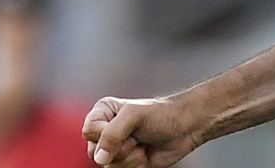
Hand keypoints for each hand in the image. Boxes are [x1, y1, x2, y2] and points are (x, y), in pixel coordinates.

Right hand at [82, 96, 202, 167]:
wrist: (185, 128)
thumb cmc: (162, 114)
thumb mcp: (134, 115)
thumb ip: (112, 133)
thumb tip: (99, 158)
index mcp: (103, 113)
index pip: (89, 131)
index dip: (104, 134)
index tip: (125, 126)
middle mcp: (106, 131)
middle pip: (93, 152)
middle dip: (119, 148)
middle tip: (136, 136)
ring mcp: (115, 149)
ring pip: (107, 165)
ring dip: (129, 157)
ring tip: (141, 144)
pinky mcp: (126, 163)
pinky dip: (134, 165)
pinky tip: (144, 154)